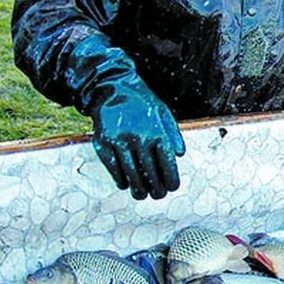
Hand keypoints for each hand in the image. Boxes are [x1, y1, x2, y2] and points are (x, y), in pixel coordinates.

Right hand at [89, 76, 185, 199]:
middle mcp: (139, 138)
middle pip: (149, 172)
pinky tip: (125, 184)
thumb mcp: (163, 113)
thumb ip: (173, 134)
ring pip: (131, 173)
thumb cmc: (142, 103)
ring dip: (137, 188)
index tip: (172, 188)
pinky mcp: (103, 142)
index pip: (166, 163)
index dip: (170, 179)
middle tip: (157, 195)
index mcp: (157, 132)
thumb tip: (180, 154)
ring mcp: (120, 141)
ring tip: (141, 195)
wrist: (112, 88)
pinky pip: (113, 167)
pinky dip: (119, 178)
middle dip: (155, 188)